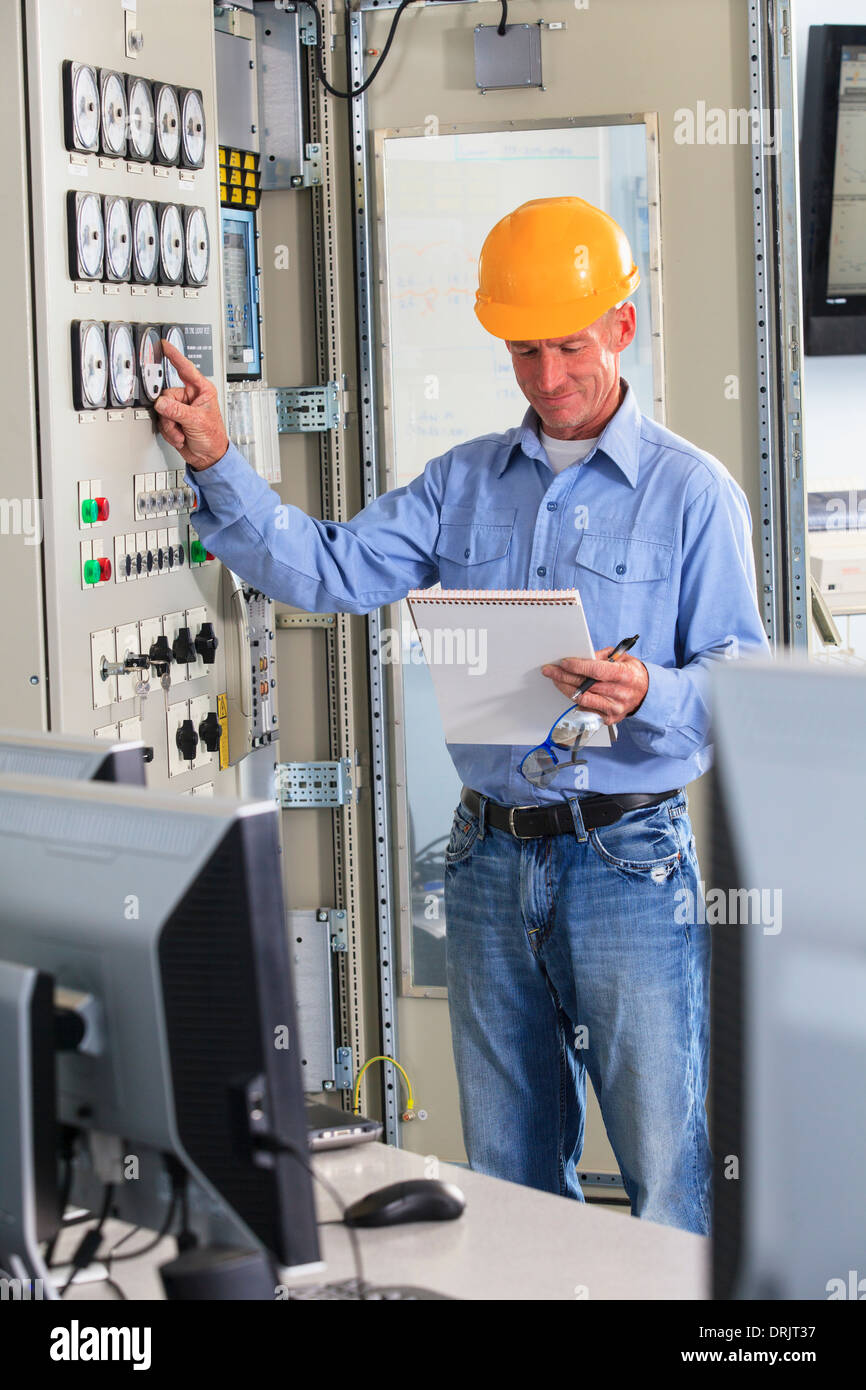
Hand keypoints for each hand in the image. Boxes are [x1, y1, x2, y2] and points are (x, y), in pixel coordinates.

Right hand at [153, 339, 230, 469]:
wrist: (208, 457)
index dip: (174, 356)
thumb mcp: (197, 421)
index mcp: (201, 390)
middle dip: (171, 413)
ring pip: (161, 410)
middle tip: (179, 423)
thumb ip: (177, 411)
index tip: (164, 345)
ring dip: (170, 425)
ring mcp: (180, 408)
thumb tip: (161, 403)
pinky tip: (180, 436)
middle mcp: (190, 397)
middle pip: (166, 395)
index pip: (185, 368)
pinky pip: (161, 421)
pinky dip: (169, 432)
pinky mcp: (172, 419)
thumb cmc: (213, 438)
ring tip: (183, 432)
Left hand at [541, 646, 649, 723]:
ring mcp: (615, 708)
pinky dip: (576, 700)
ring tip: (556, 680)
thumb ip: (602, 656)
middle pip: (586, 686)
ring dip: (565, 689)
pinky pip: (586, 709)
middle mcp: (621, 693)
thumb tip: (580, 656)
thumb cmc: (631, 673)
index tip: (563, 663)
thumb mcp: (622, 657)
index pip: (597, 671)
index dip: (578, 667)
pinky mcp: (609, 718)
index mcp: (625, 675)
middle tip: (550, 670)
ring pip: (583, 699)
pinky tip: (570, 692)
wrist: (646, 693)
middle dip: (564, 677)